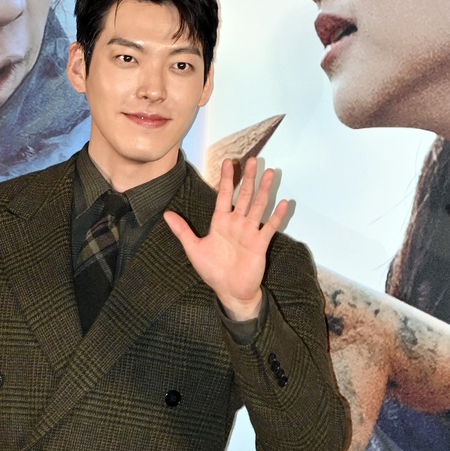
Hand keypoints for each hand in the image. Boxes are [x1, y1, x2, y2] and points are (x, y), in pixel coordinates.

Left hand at [164, 156, 287, 319]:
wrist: (230, 291)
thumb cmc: (213, 271)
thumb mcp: (193, 249)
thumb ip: (182, 231)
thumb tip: (166, 214)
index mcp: (220, 223)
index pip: (224, 195)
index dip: (226, 179)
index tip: (229, 162)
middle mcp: (236, 224)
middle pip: (243, 196)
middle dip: (247, 178)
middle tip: (253, 159)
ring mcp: (249, 232)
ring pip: (257, 206)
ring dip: (263, 190)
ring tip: (269, 173)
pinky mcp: (260, 244)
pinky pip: (269, 227)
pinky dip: (277, 216)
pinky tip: (283, 202)